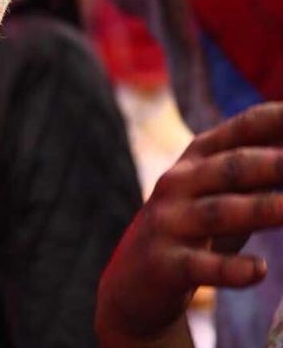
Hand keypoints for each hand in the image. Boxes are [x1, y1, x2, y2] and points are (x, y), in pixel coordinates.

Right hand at [96, 103, 282, 346]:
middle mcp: (178, 182)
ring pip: (218, 212)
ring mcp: (168, 222)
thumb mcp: (221, 193)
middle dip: (273, 164)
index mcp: (198, 158)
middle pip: (231, 168)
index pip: (243, 129)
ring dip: (260, 209)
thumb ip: (258, 170)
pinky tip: (259, 271)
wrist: (133, 281)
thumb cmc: (194, 230)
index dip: (277, 120)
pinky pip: (200, 265)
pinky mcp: (164, 263)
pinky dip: (230, 269)